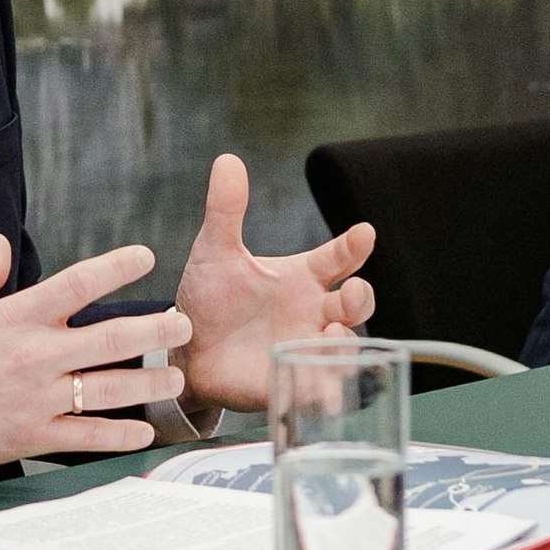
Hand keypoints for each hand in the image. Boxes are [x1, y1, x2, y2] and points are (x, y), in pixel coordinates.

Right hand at [0, 236, 189, 475]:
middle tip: (184, 324)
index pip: (77, 284)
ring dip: (149, 382)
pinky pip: (86, 434)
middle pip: (110, 337)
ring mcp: (37, 396)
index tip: (145, 257)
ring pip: (108, 387)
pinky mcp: (33, 434)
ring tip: (177, 377)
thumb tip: (0, 243)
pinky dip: (118, 432)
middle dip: (155, 330)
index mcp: (17, 317)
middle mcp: (35, 354)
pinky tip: (144, 429)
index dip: (116, 267)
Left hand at [169, 153, 377, 414]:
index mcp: (302, 278)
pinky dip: (326, 388)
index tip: (364, 234)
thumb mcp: (215, 252)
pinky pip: (319, 388)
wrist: (185, 350)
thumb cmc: (210, 299)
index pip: (338, 257)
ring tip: (331, 337)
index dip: (353, 245)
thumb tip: (227, 161)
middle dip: (361, 298)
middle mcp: (313, 313)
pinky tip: (322, 386)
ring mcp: (304, 348)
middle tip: (353, 294)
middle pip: (355, 304)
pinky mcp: (290, 381)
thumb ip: (226, 210)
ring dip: (345, 345)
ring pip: (344, 348)